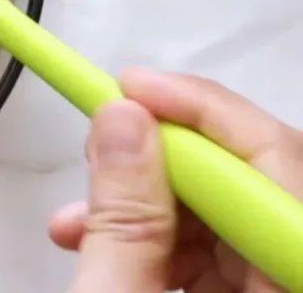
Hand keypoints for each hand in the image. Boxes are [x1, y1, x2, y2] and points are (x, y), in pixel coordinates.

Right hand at [52, 68, 302, 291]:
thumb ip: (124, 218)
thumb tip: (122, 120)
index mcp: (295, 274)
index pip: (278, 159)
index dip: (203, 112)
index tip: (131, 87)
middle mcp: (296, 274)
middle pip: (252, 183)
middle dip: (166, 156)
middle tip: (101, 143)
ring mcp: (277, 290)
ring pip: (226, 215)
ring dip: (146, 200)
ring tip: (78, 217)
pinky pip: (216, 253)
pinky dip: (155, 238)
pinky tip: (98, 242)